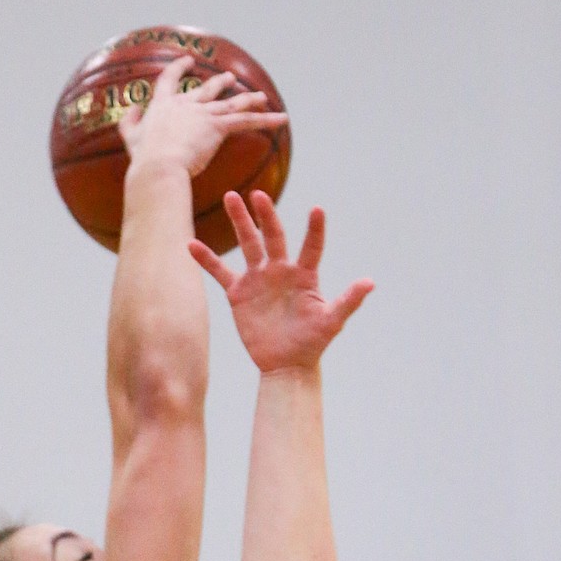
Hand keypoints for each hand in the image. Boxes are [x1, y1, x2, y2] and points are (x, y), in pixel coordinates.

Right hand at [119, 56, 287, 178]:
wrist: (158, 166)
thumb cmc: (144, 158)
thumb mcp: (131, 138)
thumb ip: (131, 123)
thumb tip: (133, 112)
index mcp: (163, 106)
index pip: (170, 80)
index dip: (178, 69)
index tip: (186, 61)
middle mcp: (185, 104)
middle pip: (208, 90)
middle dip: (220, 83)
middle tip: (229, 78)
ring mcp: (203, 114)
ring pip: (232, 104)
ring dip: (248, 100)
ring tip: (261, 97)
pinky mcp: (217, 127)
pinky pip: (247, 122)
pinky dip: (267, 120)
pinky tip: (282, 119)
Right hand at [189, 190, 372, 371]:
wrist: (286, 364)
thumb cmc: (312, 343)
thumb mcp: (331, 322)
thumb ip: (348, 301)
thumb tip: (370, 283)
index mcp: (305, 275)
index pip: (311, 246)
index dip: (315, 229)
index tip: (318, 210)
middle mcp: (281, 270)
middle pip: (273, 236)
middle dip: (266, 216)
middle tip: (258, 196)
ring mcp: (259, 279)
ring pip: (248, 244)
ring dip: (239, 222)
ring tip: (230, 197)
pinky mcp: (239, 293)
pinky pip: (221, 272)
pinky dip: (207, 259)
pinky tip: (191, 244)